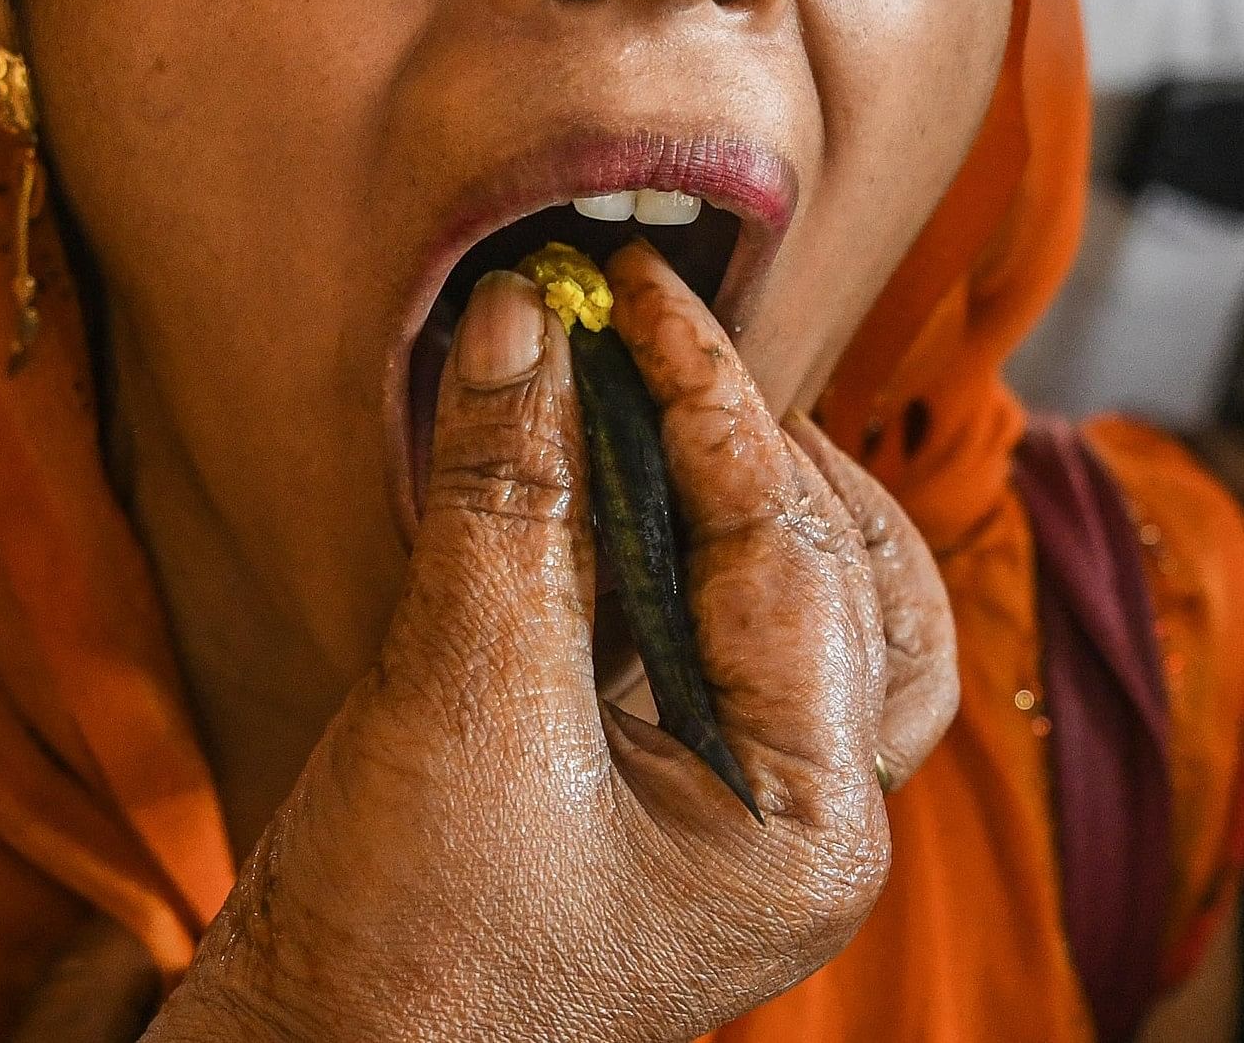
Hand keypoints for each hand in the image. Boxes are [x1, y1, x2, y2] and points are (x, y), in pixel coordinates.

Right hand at [151, 244, 956, 1042]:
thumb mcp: (456, 705)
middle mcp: (812, 826)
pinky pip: (718, 650)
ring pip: (811, 615)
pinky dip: (680, 553)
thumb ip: (504, 502)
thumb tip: (520, 318)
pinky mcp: (668, 810)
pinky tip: (605, 488)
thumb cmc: (399, 953)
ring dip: (738, 494)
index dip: (708, 398)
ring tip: (648, 400)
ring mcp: (746, 825)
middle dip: (742, 441)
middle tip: (635, 329)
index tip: (631, 289)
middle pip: (843, 574)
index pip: (792, 548)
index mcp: (811, 825)